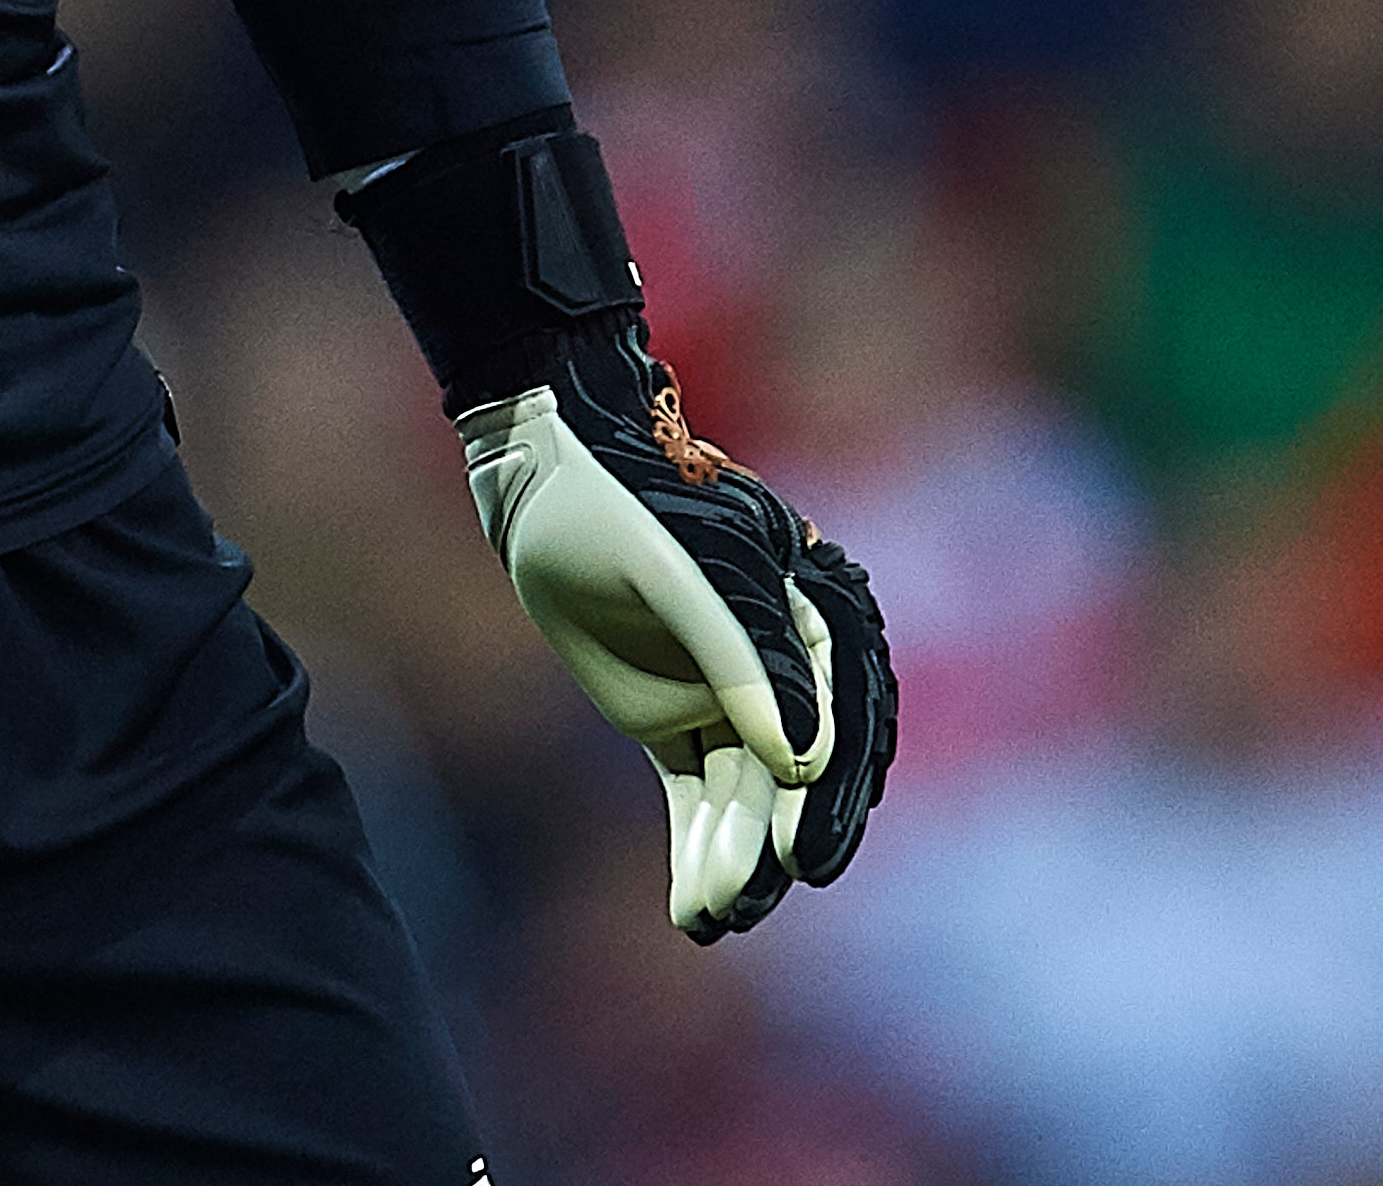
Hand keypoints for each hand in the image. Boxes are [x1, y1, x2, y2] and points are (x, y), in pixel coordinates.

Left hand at [460, 319, 896, 939]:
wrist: (543, 462)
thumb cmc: (615, 496)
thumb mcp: (670, 568)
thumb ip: (736, 653)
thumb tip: (800, 757)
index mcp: (814, 609)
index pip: (839, 715)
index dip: (824, 790)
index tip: (797, 854)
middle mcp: (789, 659)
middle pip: (803, 769)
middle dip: (778, 840)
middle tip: (746, 900)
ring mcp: (735, 691)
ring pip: (751, 793)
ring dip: (736, 860)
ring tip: (713, 920)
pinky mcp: (682, 717)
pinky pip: (703, 794)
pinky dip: (700, 848)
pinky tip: (696, 913)